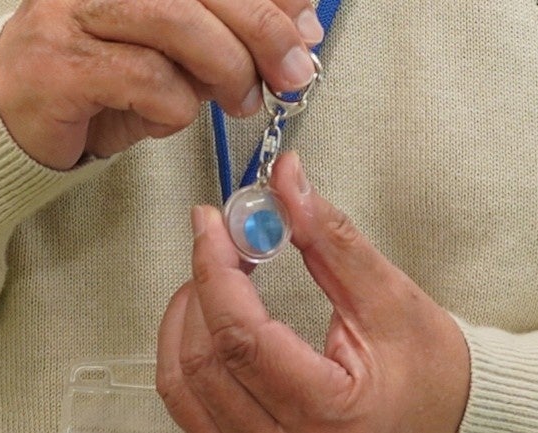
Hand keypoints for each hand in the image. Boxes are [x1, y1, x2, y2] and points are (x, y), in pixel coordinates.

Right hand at [0, 0, 322, 169]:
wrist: (30, 116)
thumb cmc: (109, 80)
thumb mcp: (183, 56)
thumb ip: (231, 35)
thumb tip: (297, 26)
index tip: (307, 27)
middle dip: (265, 32)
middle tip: (291, 74)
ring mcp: (75, 11)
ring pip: (180, 24)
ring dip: (227, 70)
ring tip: (241, 101)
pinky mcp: (62, 62)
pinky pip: (149, 79)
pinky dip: (175, 107)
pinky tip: (168, 115)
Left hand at [156, 152, 470, 432]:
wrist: (442, 411)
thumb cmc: (429, 368)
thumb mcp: (388, 296)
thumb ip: (329, 236)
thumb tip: (288, 185)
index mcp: (327, 410)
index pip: (242, 335)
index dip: (216, 268)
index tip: (212, 224)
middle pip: (204, 359)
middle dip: (203, 282)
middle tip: (222, 238)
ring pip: (182, 384)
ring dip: (186, 317)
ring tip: (214, 273)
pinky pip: (187, 402)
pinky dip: (183, 352)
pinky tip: (201, 318)